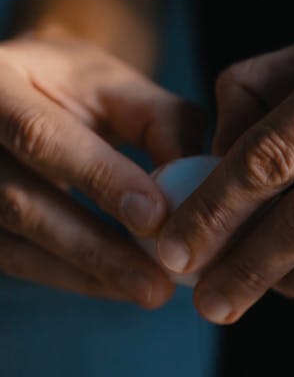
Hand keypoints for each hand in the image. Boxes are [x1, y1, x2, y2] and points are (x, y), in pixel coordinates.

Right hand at [0, 32, 203, 305]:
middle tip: (157, 284)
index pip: (41, 137)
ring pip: (20, 247)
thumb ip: (159, 121)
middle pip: (23, 204)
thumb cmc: (71, 88)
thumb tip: (192, 179)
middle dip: (96, 248)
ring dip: (90, 275)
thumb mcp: (114, 84)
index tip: (155, 217)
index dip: (99, 179)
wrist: (15, 102)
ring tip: (150, 291)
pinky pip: (23, 265)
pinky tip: (120, 287)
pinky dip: (77, 279)